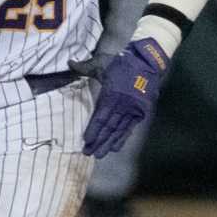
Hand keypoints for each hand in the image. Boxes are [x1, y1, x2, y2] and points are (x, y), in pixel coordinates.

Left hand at [84, 39, 167, 157]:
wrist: (148, 62)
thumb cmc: (121, 63)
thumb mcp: (102, 62)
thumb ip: (84, 66)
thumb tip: (68, 62)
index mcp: (112, 94)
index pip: (101, 117)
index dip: (93, 130)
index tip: (86, 141)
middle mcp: (123, 105)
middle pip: (108, 127)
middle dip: (98, 142)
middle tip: (88, 153)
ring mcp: (133, 110)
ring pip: (119, 130)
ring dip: (108, 143)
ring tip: (99, 155)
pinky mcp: (141, 112)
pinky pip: (130, 128)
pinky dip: (122, 138)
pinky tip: (115, 147)